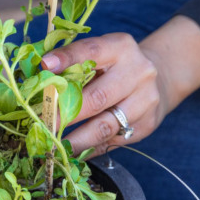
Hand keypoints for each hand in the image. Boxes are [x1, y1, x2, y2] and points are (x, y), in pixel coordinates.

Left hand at [41, 32, 166, 155]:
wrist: (160, 76)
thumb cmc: (115, 66)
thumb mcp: (100, 55)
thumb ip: (74, 64)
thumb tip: (38, 78)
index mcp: (120, 47)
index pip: (91, 51)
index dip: (67, 59)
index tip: (45, 66)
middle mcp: (137, 72)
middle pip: (97, 96)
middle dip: (65, 112)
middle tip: (42, 123)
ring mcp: (145, 100)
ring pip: (105, 125)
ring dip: (77, 139)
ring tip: (55, 146)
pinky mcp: (146, 124)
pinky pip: (112, 141)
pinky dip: (89, 148)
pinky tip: (73, 152)